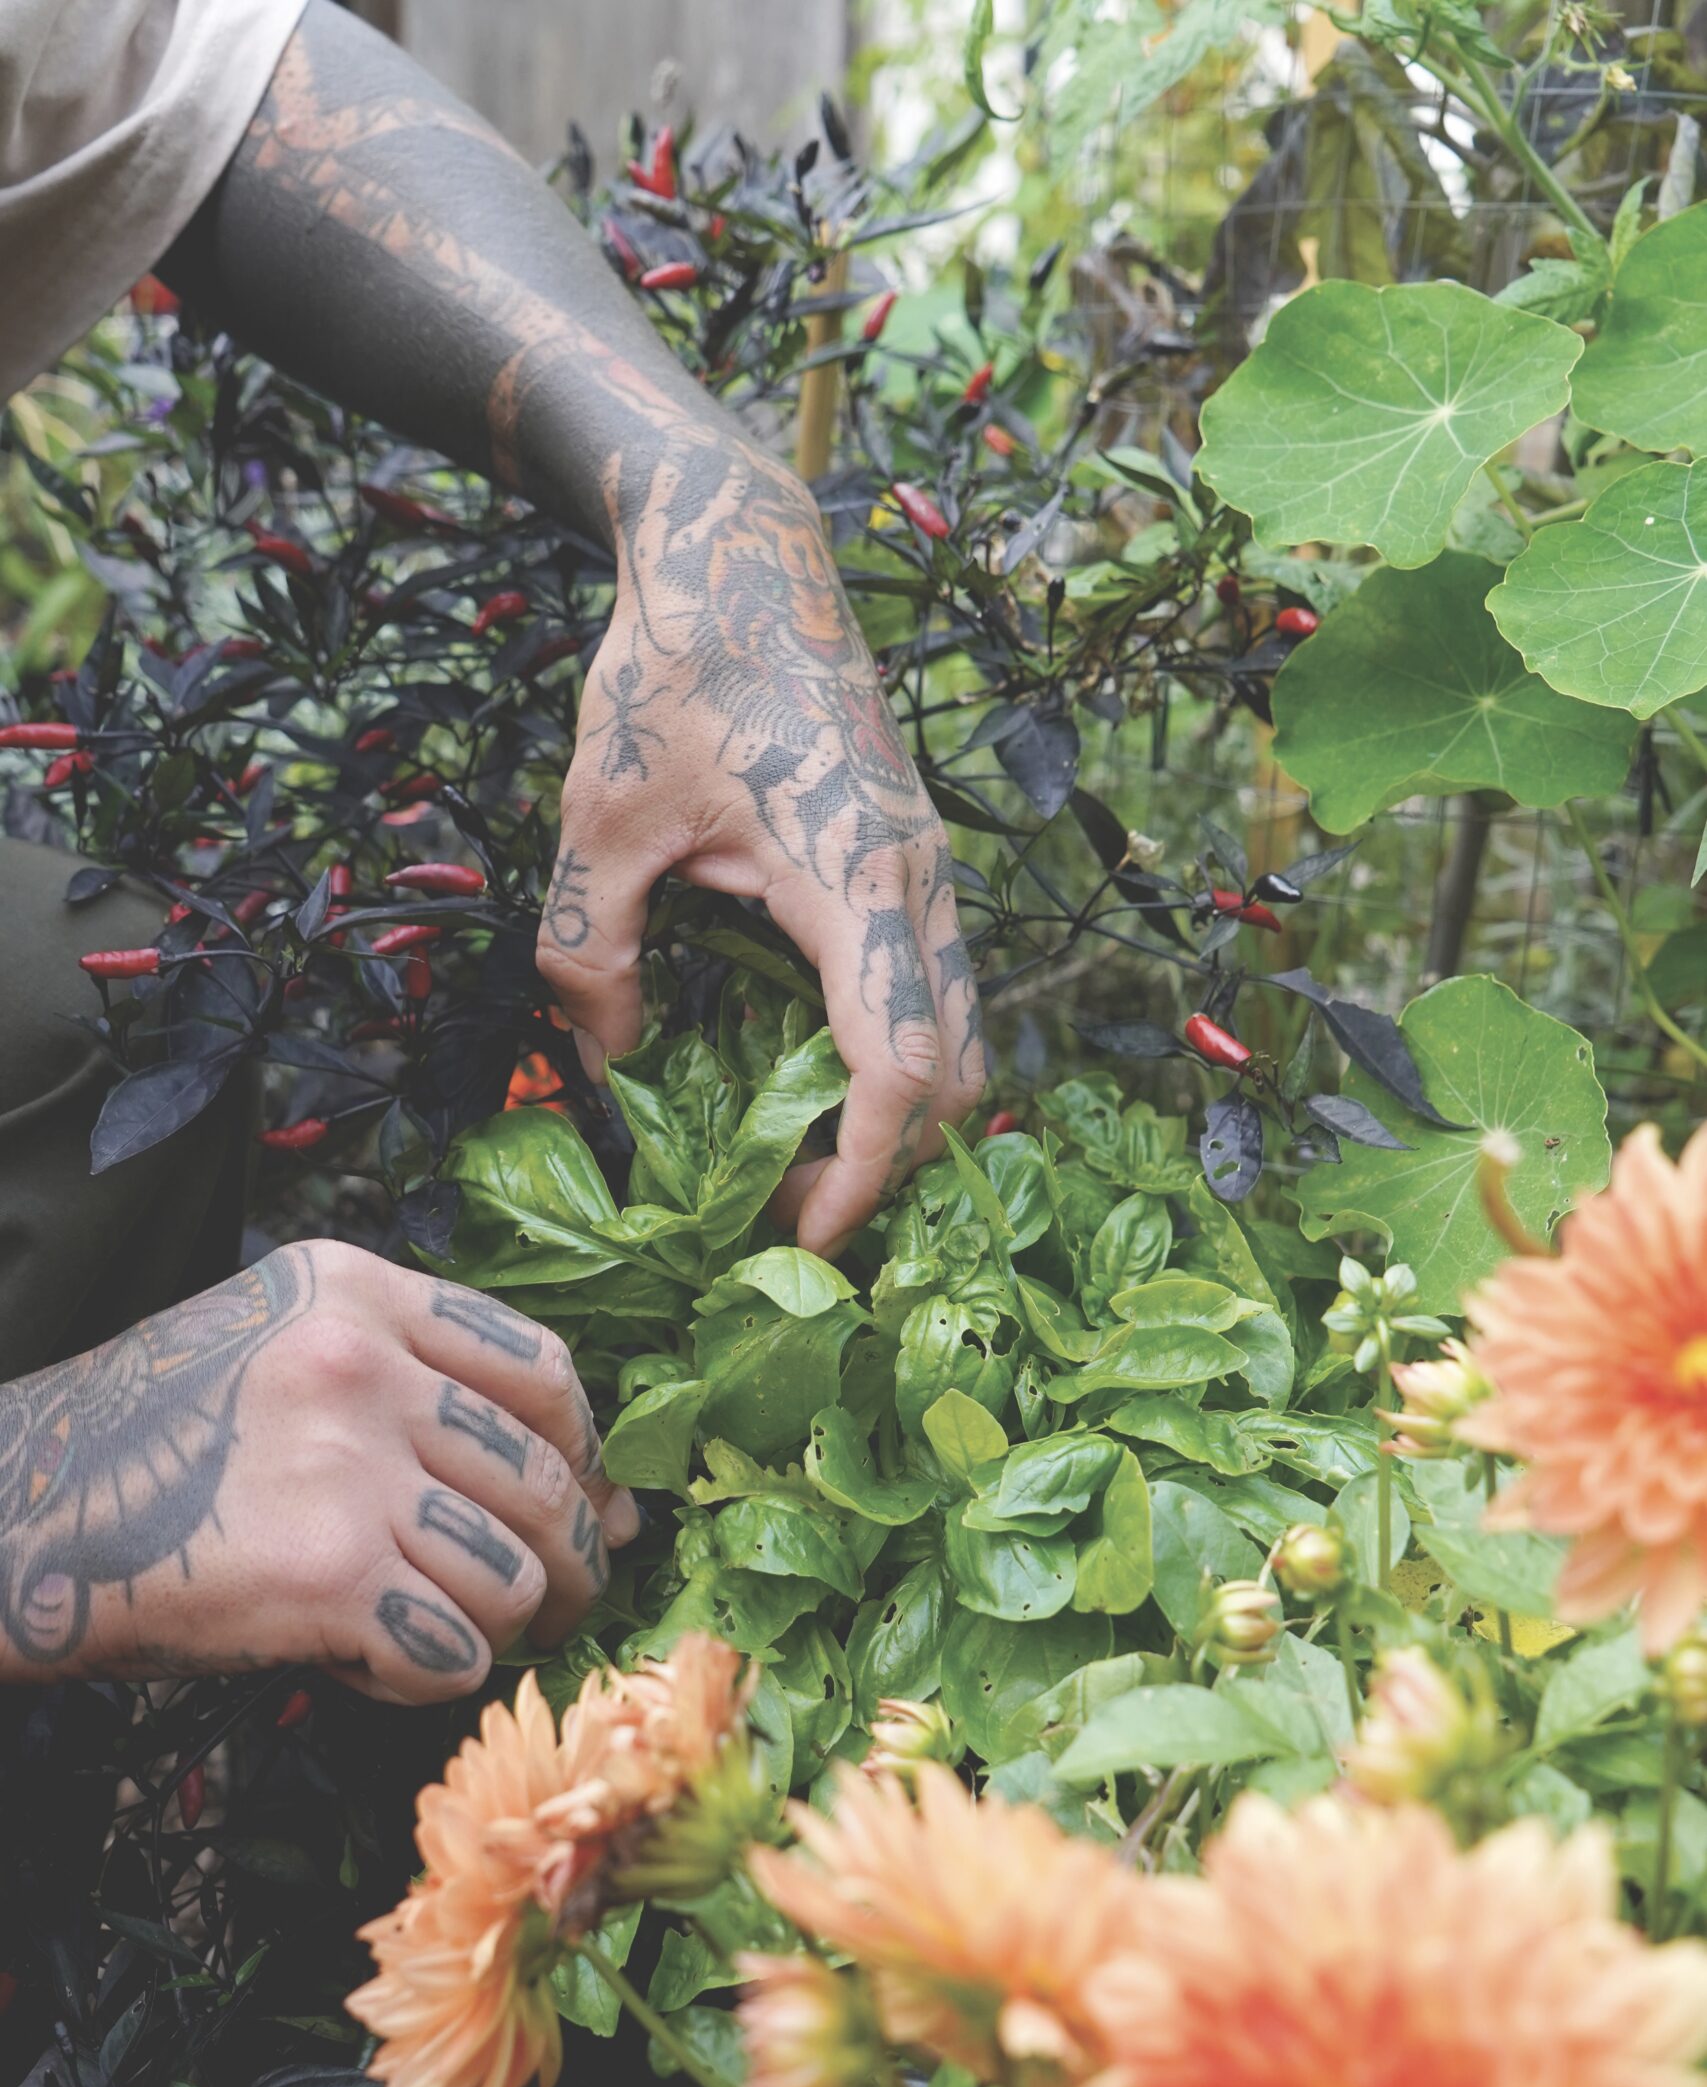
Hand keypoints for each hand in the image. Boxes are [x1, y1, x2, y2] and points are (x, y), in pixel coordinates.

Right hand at [0, 1242, 636, 1700]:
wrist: (17, 1509)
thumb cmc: (156, 1447)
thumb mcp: (279, 1348)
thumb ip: (420, 1388)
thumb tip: (609, 1494)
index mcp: (356, 1293)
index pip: (541, 1369)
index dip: (583, 1452)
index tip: (586, 1502)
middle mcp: (359, 1366)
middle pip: (544, 1479)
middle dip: (572, 1562)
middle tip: (557, 1606)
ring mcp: (344, 1468)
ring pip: (511, 1575)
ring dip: (498, 1629)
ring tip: (450, 1637)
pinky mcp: (325, 1574)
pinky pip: (452, 1651)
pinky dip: (428, 1680)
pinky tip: (373, 1665)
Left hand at [536, 441, 985, 1255]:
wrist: (740, 551)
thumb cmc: (672, 672)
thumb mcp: (600, 820)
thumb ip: (592, 954)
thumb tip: (606, 1072)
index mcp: (858, 880)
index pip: (902, 1071)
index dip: (862, 1175)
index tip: (803, 1241)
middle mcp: (922, 885)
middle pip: (958, 1075)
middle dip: (890, 1168)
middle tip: (785, 1219)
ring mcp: (931, 872)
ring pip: (961, 1037)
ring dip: (898, 1119)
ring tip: (796, 1165)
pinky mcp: (915, 862)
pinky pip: (934, 993)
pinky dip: (895, 1062)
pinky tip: (807, 1079)